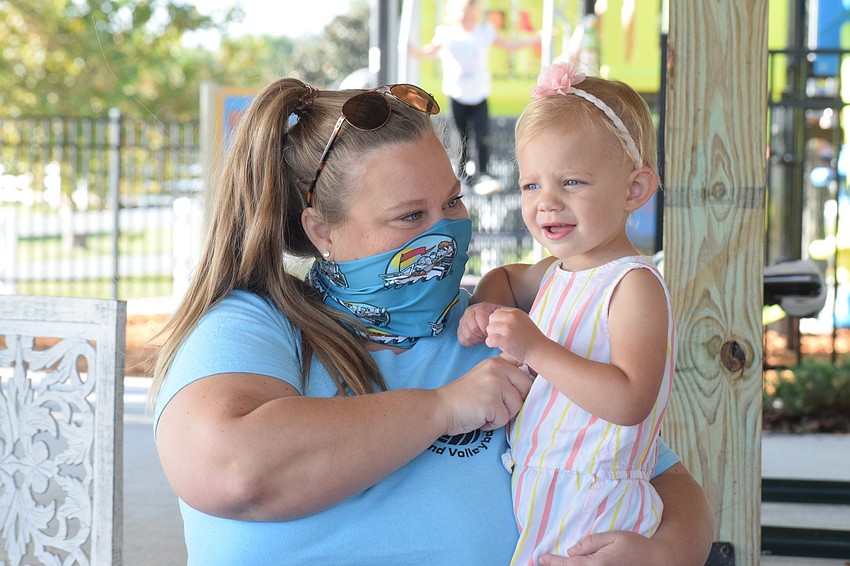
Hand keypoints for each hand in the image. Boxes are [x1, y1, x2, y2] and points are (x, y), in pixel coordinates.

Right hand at [435, 356, 530, 434]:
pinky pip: (504, 419)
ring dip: (503, 415)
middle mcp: (497, 369)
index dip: (528, 378)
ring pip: (517, 406)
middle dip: (514, 402)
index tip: (521, 387)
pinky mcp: (491, 402)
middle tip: (495, 405)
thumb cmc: (465, 397)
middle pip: (526, 389)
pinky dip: (493, 424)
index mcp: (497, 361)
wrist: (441, 408)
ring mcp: (495, 384)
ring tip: (484, 410)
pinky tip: (479, 417)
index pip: (525, 366)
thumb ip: (504, 374)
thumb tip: (532, 378)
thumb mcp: (485, 376)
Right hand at [457, 302, 498, 345]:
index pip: (482, 321)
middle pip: (474, 329)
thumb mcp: (501, 316)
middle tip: (488, 337)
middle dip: (482, 336)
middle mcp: (469, 311)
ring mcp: (463, 320)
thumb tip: (498, 330)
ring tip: (483, 338)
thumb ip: (501, 320)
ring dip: (476, 340)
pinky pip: (462, 339)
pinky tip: (476, 340)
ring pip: (467, 335)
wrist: (489, 315)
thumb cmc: (497, 318)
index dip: (488, 330)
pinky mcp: (459, 328)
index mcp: (481, 307)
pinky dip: (470, 342)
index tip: (493, 333)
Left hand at [484, 307, 543, 363]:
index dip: (498, 321)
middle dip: (494, 328)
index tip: (503, 330)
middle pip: (491, 318)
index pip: (497, 312)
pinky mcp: (505, 340)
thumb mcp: (523, 321)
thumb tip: (495, 318)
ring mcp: (508, 328)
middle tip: (501, 336)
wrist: (540, 351)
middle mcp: (511, 318)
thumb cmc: (532, 338)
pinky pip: (489, 340)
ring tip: (502, 341)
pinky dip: (491, 344)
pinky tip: (499, 346)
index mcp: (516, 312)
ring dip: (493, 336)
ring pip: (489, 329)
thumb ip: (511, 318)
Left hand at [539, 531, 656, 565]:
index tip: (542, 557)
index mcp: (597, 563)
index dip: (553, 561)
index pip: (569, 564)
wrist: (656, 561)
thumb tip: (572, 551)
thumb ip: (591, 542)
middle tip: (542, 562)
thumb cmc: (636, 546)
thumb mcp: (613, 537)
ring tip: (554, 565)